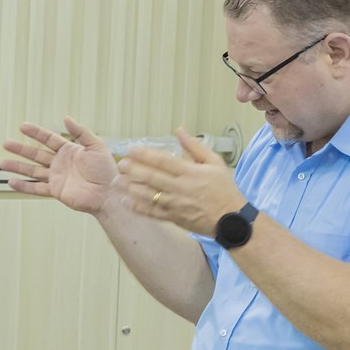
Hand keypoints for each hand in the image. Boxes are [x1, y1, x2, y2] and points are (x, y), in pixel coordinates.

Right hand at [1, 117, 116, 214]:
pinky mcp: (56, 191)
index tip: (22, 126)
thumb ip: (80, 132)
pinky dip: (24, 186)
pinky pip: (36, 188)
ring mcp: (57, 177)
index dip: (36, 133)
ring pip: (33, 171)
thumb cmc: (106, 170)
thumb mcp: (96, 146)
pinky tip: (11, 182)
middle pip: (36, 154)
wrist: (108, 193)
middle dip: (21, 149)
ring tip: (2, 163)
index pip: (48, 139)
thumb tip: (66, 118)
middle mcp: (60, 163)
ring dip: (18, 167)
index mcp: (69, 150)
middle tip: (6, 143)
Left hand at [117, 129, 245, 236]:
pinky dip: (138, 208)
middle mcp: (181, 188)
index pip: (163, 161)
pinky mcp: (174, 218)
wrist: (231, 219)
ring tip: (117, 181)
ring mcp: (176, 204)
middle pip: (152, 177)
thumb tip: (179, 130)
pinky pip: (153, 212)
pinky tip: (126, 201)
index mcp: (190, 172)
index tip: (131, 149)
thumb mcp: (214, 163)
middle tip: (120, 164)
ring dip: (131, 188)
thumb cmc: (224, 189)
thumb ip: (195, 146)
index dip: (145, 154)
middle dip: (133, 170)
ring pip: (149, 195)